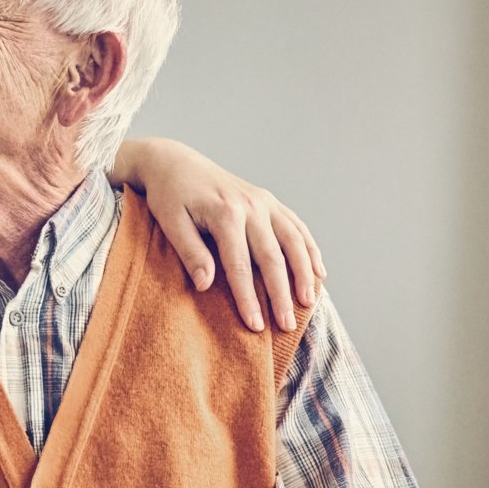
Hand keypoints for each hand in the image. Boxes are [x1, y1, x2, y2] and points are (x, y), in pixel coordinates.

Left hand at [118, 139, 323, 332]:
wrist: (175, 162)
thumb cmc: (169, 195)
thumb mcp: (170, 222)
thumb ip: (190, 253)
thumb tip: (206, 285)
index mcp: (226, 213)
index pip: (240, 265)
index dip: (248, 298)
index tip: (255, 325)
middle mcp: (251, 206)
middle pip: (273, 257)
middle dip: (281, 294)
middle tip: (286, 325)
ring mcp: (264, 202)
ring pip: (293, 241)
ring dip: (304, 273)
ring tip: (308, 303)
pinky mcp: (269, 201)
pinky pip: (297, 227)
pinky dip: (310, 249)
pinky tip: (319, 272)